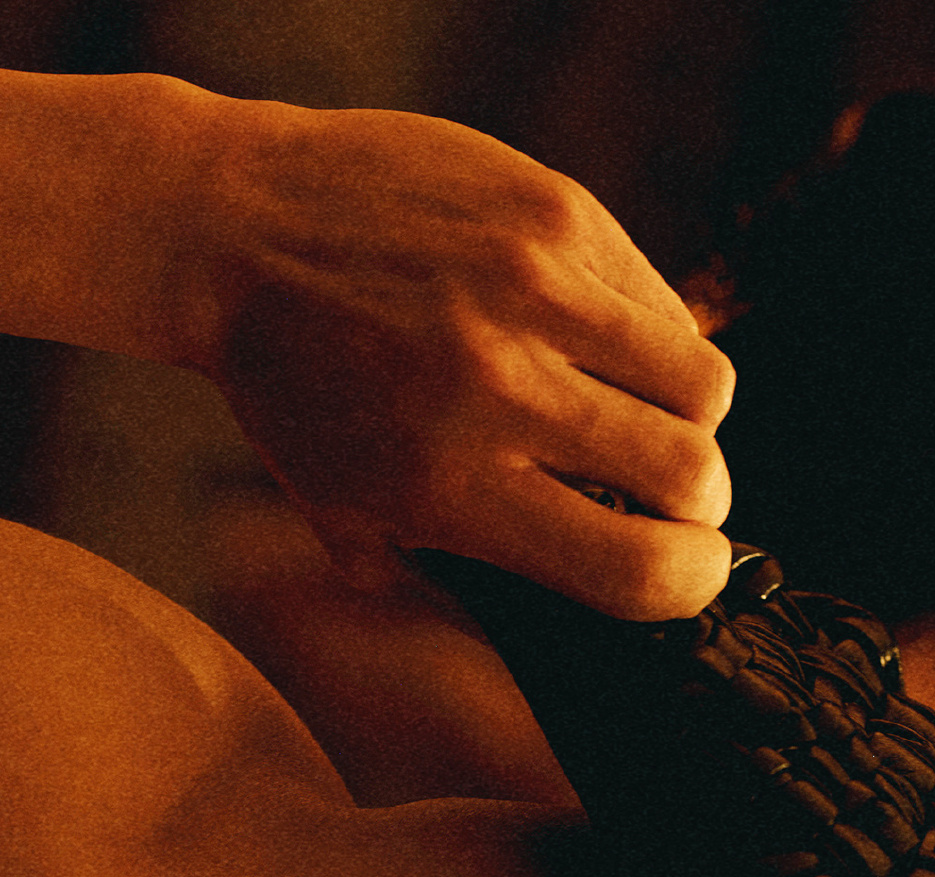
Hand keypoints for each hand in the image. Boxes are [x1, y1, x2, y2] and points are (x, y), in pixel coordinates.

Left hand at [189, 103, 734, 620]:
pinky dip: (651, 333)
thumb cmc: (292, 391)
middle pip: (689, 473)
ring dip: (690, 417)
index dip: (686, 583)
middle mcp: (501, 391)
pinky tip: (602, 341)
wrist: (232, 233)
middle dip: (700, 501)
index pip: (632, 569)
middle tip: (679, 496)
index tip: (690, 573)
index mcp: (453, 489)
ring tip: (649, 416)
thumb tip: (561, 607)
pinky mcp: (556, 211)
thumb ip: (446, 567)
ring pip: (702, 380)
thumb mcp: (344, 513)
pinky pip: (658, 297)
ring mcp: (535, 292)